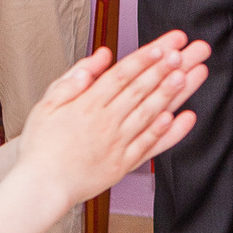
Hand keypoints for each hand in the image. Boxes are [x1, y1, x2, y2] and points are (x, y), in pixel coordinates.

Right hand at [16, 31, 209, 203]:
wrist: (41, 187)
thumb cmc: (42, 145)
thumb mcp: (48, 104)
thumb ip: (74, 78)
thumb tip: (101, 56)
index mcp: (88, 104)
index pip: (122, 74)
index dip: (146, 58)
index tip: (166, 45)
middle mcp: (106, 121)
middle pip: (142, 89)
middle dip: (168, 67)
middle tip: (190, 50)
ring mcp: (118, 143)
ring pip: (151, 113)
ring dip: (173, 93)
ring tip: (192, 74)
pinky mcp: (124, 164)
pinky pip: (150, 146)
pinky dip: (168, 132)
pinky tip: (184, 117)